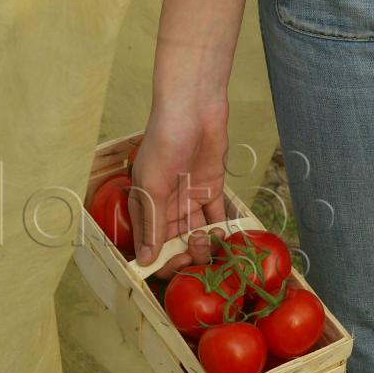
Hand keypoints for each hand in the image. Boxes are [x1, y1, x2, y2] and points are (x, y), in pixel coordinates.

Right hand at [129, 98, 228, 277]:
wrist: (194, 108)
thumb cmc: (165, 141)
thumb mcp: (153, 186)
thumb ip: (153, 224)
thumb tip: (145, 260)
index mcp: (145, 205)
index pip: (150, 244)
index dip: (162, 259)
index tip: (177, 264)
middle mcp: (165, 206)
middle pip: (174, 243)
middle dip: (186, 254)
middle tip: (198, 253)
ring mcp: (188, 199)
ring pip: (196, 234)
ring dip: (205, 245)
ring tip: (212, 243)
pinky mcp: (210, 191)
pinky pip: (215, 217)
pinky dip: (221, 230)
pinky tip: (227, 239)